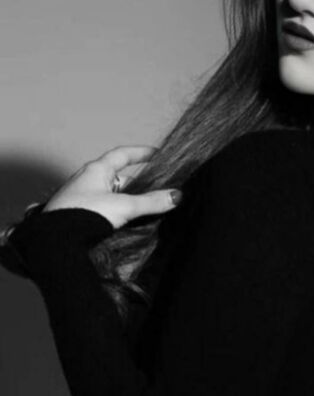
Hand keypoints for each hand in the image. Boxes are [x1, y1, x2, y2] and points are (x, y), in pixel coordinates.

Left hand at [43, 145, 180, 228]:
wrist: (55, 243)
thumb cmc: (85, 215)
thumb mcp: (124, 206)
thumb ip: (152, 202)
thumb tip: (176, 196)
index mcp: (97, 169)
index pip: (123, 154)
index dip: (141, 152)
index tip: (158, 154)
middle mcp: (87, 180)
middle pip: (119, 176)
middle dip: (139, 183)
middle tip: (157, 191)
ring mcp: (81, 197)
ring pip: (112, 194)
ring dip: (128, 200)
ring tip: (146, 210)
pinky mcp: (77, 215)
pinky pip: (103, 207)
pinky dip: (117, 211)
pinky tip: (127, 223)